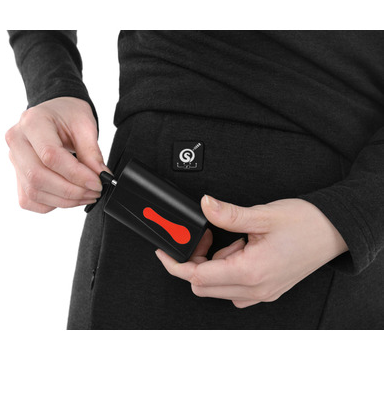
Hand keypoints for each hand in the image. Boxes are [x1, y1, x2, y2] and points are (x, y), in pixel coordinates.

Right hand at [5, 97, 110, 212]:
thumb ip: (92, 153)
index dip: (76, 174)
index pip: (50, 156)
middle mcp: (17, 141)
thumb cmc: (68, 115)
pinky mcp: (17, 175)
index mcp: (32, 122)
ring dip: (65, 200)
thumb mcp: (85, 125)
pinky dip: (52, 204)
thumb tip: (100, 178)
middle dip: (71, 191)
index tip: (97, 182)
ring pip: (33, 192)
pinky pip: (29, 200)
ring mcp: (14, 160)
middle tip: (94, 192)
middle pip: (37, 177)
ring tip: (87, 195)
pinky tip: (70, 197)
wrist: (55, 113)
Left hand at [156, 195, 347, 307]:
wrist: (335, 232)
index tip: (164, 252)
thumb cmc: (306, 224)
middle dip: (195, 261)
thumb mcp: (263, 215)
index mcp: (251, 272)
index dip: (175, 263)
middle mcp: (255, 289)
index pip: (198, 276)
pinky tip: (240, 252)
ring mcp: (262, 293)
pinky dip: (228, 271)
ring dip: (214, 265)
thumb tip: (204, 205)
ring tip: (233, 240)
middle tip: (207, 237)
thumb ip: (228, 214)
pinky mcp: (267, 290)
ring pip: (218, 288)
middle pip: (204, 286)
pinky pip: (235, 289)